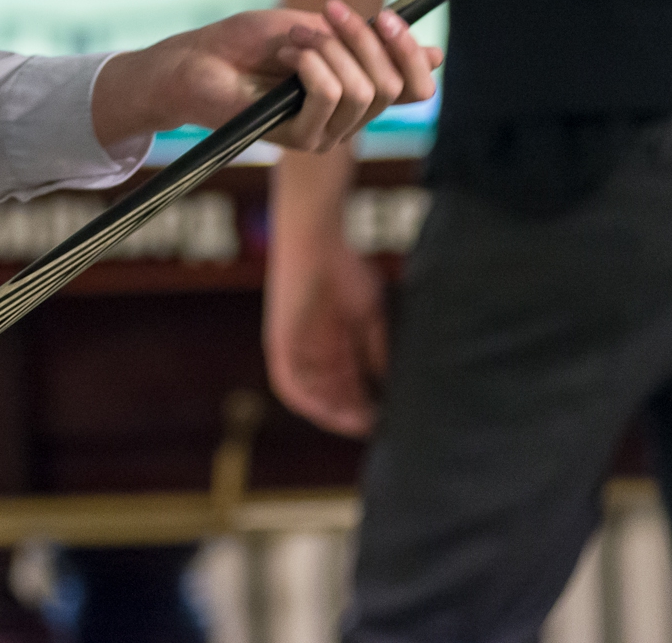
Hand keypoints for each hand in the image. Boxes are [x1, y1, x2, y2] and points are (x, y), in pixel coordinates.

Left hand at [92, 0, 439, 152]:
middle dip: (364, 38)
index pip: (416, 88)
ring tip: (294, 38)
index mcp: (358, 91)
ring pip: (362, 91)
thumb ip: (366, 42)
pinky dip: (310, 64)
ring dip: (330, 49)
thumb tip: (438, 54)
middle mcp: (348, 118)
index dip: (412, 54)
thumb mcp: (315, 29)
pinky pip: (328, 96)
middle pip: (392, 85)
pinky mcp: (300, 139)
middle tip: (330, 10)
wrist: (198, 60)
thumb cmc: (247, 43)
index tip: (388, 16)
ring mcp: (327, 133)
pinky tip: (285, 55)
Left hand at [263, 219, 388, 436]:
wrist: (315, 242)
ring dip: (334, 414)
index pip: (349, 385)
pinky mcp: (280, 346)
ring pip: (312, 395)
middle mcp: (313, 353)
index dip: (367, 404)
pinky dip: (310, 401)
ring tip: (359, 426)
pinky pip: (290, 384)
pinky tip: (330, 412)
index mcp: (334, 345)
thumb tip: (391, 384)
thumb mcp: (370, 317)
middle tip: (378, 429)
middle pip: (332, 395)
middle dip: (354, 414)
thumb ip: (377, 351)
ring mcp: (295, 351)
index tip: (388, 419)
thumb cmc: (346, 272)